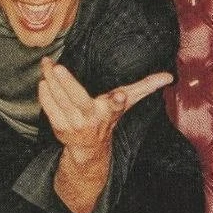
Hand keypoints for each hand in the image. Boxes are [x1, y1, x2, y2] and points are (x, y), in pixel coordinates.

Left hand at [38, 58, 172, 164]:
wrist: (89, 148)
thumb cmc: (108, 117)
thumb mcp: (127, 102)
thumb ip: (145, 87)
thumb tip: (169, 77)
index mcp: (110, 111)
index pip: (117, 106)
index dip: (118, 101)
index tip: (120, 96)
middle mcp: (93, 119)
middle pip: (79, 100)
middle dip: (67, 84)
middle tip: (58, 68)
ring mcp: (74, 125)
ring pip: (59, 101)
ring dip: (50, 81)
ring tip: (46, 64)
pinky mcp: (60, 128)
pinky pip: (49, 109)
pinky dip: (45, 94)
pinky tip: (44, 80)